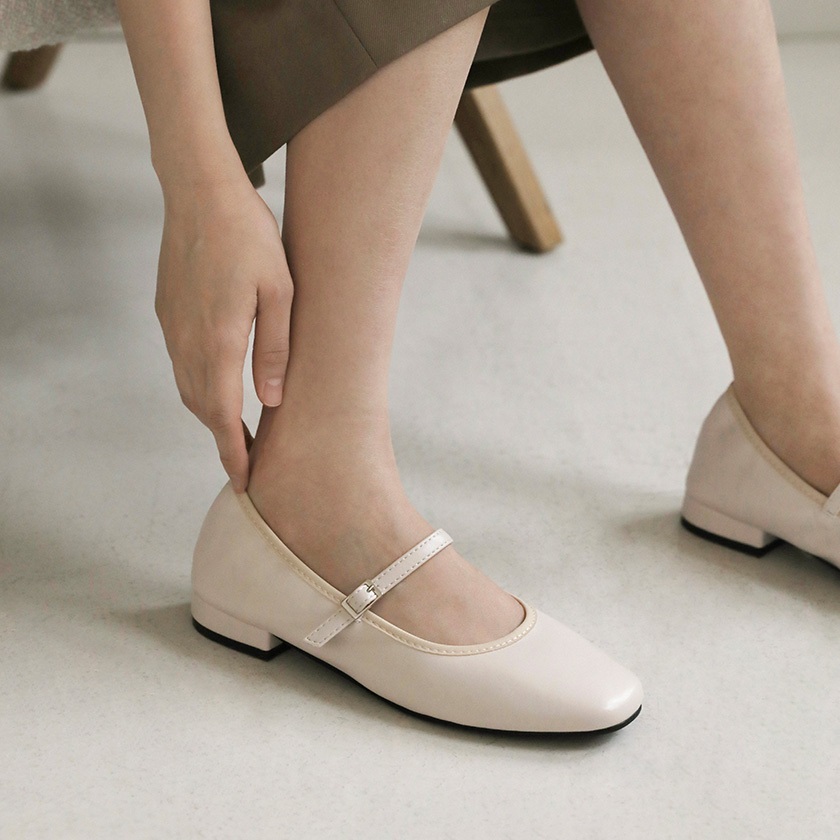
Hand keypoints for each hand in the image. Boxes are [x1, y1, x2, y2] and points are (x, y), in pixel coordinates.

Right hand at [155, 179, 292, 492]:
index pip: (221, 415)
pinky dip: (198, 386)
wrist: (200, 191)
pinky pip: (180, 362)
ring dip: (209, 415)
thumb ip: (275, 349)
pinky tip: (216, 384)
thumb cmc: (250, 237)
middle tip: (246, 462)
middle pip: (200, 407)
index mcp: (219, 340)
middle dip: (221, 440)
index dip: (231, 452)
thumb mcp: (281, 292)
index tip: (242, 481)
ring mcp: (172, 326)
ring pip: (187, 387)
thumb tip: (270, 401)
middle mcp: (188, 340)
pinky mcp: (167, 312)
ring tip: (234, 431)